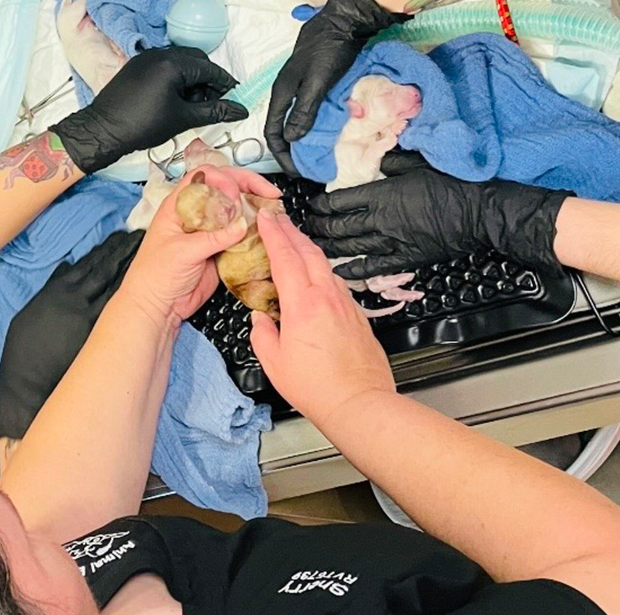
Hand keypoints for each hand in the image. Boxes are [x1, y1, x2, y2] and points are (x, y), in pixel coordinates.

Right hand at [0, 229, 141, 439]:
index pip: (87, 263)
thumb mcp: (30, 313)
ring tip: (144, 252)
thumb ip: (50, 288)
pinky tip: (142, 283)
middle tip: (139, 236)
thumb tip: (67, 269)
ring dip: (130, 267)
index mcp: (56, 292)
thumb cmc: (24, 352)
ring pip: (115, 285)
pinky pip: (118, 308)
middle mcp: (75, 300)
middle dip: (122, 251)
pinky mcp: (99, 335)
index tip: (119, 237)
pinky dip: (130, 293)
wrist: (29, 383)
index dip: (105, 249)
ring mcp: (89, 317)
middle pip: (105, 269)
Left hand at [50, 47, 247, 173]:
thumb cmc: (143, 125)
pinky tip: (176, 98)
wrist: (103, 130)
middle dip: (209, 80)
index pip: (210, 69)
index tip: (234, 98)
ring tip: (194, 104)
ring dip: (192, 78)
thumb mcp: (183, 118)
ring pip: (180, 61)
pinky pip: (164, 65)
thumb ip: (215, 111)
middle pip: (196, 60)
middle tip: (214, 102)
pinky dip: (176, 77)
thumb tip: (240, 110)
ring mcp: (146, 57)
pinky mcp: (136, 65)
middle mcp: (160, 54)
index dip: (225, 85)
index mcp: (173, 63)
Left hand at [121, 166, 283, 322]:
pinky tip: (265, 233)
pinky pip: (241, 236)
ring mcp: (210, 231)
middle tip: (268, 193)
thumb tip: (241, 225)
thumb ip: (213, 238)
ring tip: (272, 211)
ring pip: (236, 211)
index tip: (237, 194)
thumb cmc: (155, 274)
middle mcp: (197, 214)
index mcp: (180, 205)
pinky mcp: (221, 249)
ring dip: (255, 209)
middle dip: (248, 187)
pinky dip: (255, 233)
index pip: (205, 177)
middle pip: (226, 189)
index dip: (225, 179)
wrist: (158, 305)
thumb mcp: (182, 251)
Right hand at [247, 208, 395, 426]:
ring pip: (325, 265)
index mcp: (302, 304)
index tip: (264, 218)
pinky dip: (322, 270)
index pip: (284, 257)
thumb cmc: (317, 387)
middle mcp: (327, 297)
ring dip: (307, 248)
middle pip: (307, 251)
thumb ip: (263, 334)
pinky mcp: (357, 316)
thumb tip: (261, 320)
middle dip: (290, 230)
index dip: (272, 233)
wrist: (359, 402)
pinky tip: (317, 276)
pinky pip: (337, 283)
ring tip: (294, 242)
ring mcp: (345, 305)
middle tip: (277, 218)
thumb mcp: (274, 362)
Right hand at [265, 0, 410, 172]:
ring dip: (306, 137)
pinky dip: (317, 123)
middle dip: (294, 149)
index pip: (273, 131)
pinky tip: (330, 128)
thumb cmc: (330, 49)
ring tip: (320, 153)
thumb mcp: (317, 83)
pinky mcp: (314, 80)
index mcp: (282, 92)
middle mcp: (287, 90)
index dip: (282, 154)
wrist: (345, 19)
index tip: (297, 172)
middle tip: (310, 167)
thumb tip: (292, 139)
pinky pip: (311, 108)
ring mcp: (300, 84)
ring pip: (297, 117)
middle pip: (283, 126)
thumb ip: (304, 111)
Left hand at [304, 151, 571, 277]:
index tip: (310, 205)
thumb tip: (376, 160)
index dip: (320, 204)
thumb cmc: (453, 183)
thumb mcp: (418, 163)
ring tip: (313, 247)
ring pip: (350, 247)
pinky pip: (373, 267)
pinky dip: (353, 271)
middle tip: (304, 228)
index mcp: (382, 193)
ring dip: (328, 247)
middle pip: (339, 226)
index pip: (340, 200)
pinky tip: (339, 273)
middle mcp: (381, 220)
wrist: (480, 213)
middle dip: (317, 227)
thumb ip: (391, 162)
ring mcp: (392, 242)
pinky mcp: (406, 259)